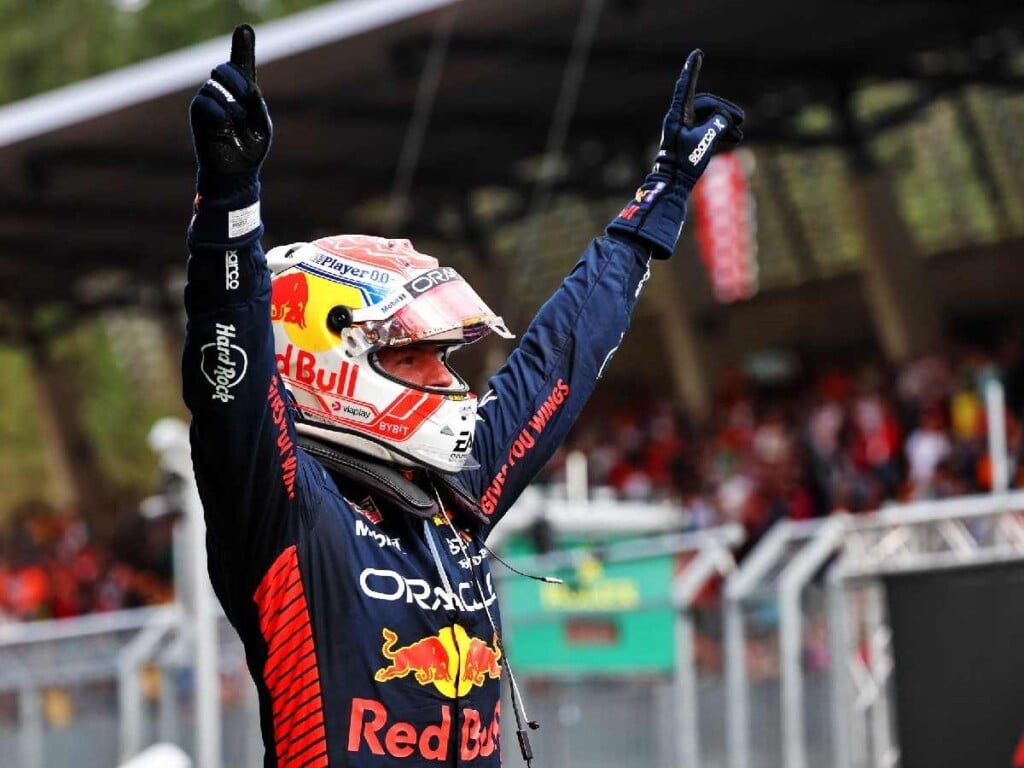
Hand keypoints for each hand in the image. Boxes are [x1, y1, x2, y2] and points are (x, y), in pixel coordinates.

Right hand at [189, 24, 271, 183]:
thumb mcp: (261, 124)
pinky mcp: (199, 116)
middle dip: (236, 78)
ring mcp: (209, 103)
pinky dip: (216, 109)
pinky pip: (203, 103)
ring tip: (238, 118)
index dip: (242, 46)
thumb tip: (249, 84)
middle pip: (224, 69)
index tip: (244, 29)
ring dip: (230, 100)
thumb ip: (256, 102)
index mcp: (243, 93)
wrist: (237, 172)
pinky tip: (225, 121)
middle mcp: (224, 93)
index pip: (241, 64)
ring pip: (214, 86)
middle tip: (246, 95)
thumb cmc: (251, 148)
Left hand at [653, 49, 743, 187]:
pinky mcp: (690, 139)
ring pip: (709, 117)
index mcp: (678, 114)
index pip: (686, 86)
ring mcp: (685, 128)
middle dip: (725, 110)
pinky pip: (707, 128)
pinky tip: (735, 138)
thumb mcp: (705, 140)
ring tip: (740, 132)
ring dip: (726, 122)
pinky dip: (721, 131)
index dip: (692, 69)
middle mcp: (680, 118)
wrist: (674, 184)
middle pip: (707, 104)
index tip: (697, 53)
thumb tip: (723, 119)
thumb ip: (718, 123)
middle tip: (742, 119)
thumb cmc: (685, 163)